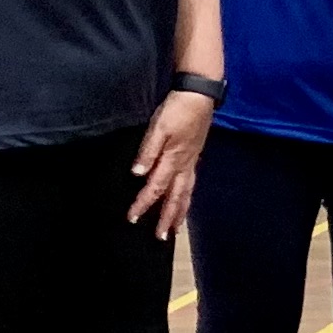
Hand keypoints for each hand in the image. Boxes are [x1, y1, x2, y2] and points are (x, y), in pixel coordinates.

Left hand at [129, 90, 214, 236]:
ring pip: (186, 193)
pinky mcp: (194, 156)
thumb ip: (148, 151)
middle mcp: (184, 165)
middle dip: (167, 218)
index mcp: (173, 159)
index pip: (155, 187)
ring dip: (180, 212)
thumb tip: (138, 174)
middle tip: (161, 237)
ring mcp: (192, 161)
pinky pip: (191, 184)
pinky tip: (184, 199)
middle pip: (176, 198)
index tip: (132, 219)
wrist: (199, 95)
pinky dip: (187, 197)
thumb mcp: (158, 127)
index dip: (143, 204)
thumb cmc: (178, 110)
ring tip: (176, 228)